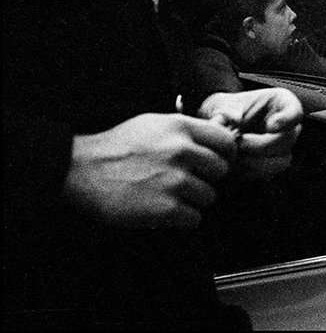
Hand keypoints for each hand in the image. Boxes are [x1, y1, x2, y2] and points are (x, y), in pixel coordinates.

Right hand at [62, 113, 235, 229]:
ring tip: (170, 196)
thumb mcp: (155, 124)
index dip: (225, 155)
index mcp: (181, 127)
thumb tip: (219, 135)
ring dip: (194, 200)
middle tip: (188, 182)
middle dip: (208, 179)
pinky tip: (165, 210)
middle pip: (221, 171)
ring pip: (209, 196)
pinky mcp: (166, 208)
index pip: (226, 142)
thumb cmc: (118, 146)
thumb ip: (188, 130)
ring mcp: (174, 180)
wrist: (81, 171)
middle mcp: (182, 151)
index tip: (217, 163)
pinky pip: (194, 218)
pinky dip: (183, 219)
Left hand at [198, 88, 302, 179]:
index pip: (295, 111)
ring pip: (281, 161)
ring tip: (235, 156)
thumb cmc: (224, 111)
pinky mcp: (272, 165)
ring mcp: (282, 148)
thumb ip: (227, 110)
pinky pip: (268, 174)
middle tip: (240, 143)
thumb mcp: (221, 104)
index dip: (287, 120)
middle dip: (261, 145)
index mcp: (281, 102)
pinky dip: (250, 172)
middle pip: (288, 139)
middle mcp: (287, 126)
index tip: (271, 126)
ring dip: (255, 162)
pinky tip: (235, 165)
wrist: (218, 129)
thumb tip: (235, 119)